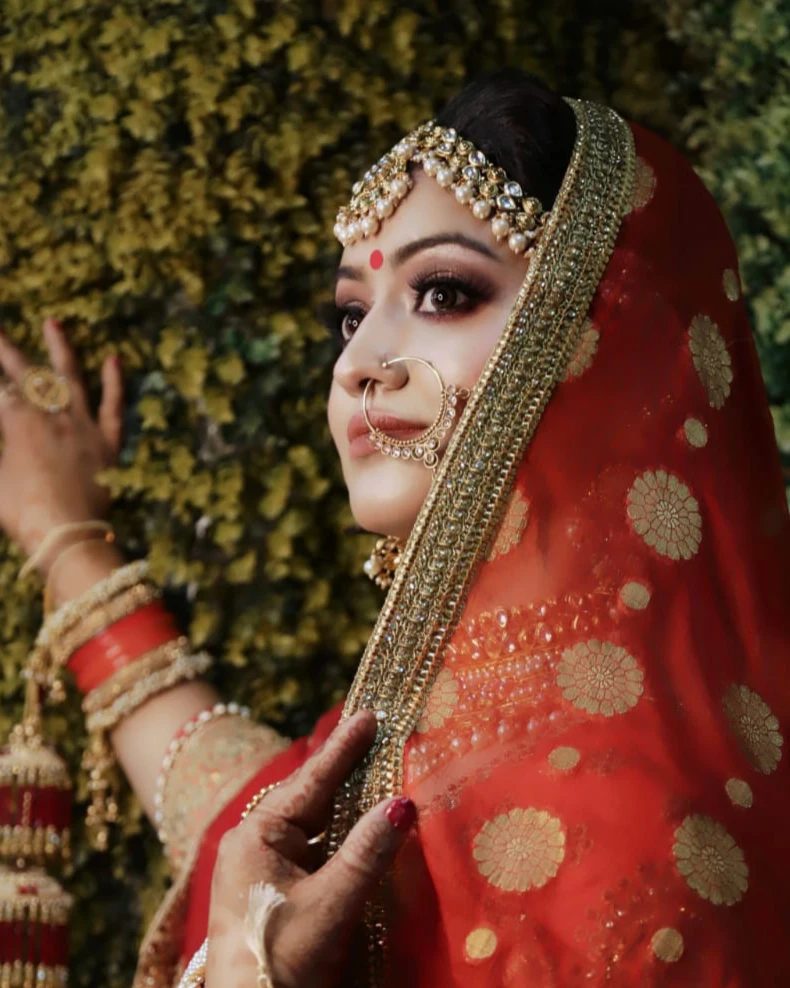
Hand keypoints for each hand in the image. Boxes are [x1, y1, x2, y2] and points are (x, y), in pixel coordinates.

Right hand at [0, 319, 123, 566]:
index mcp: (17, 424)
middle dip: (8, 349)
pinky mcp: (108, 441)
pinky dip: (114, 383)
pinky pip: (113, 406)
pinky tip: (113, 359)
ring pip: (70, 378)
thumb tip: (3, 423)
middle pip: (26, 374)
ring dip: (61, 348)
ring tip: (54, 322)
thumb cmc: (23, 513)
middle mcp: (50, 416)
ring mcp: (82, 426)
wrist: (68, 534)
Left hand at [206, 711, 415, 987]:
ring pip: (313, 826)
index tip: (370, 714)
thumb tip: (404, 804)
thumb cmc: (278, 962)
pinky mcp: (270, 892)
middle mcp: (254, 843)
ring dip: (346, 808)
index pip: (311, 780)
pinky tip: (362, 833)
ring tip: (381, 777)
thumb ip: (367, 854)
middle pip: (311, 798)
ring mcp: (259, 868)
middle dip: (347, 771)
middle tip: (382, 738)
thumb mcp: (329, 906)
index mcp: (257, 836)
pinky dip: (339, 839)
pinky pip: (311, 851)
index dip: (344, 747)